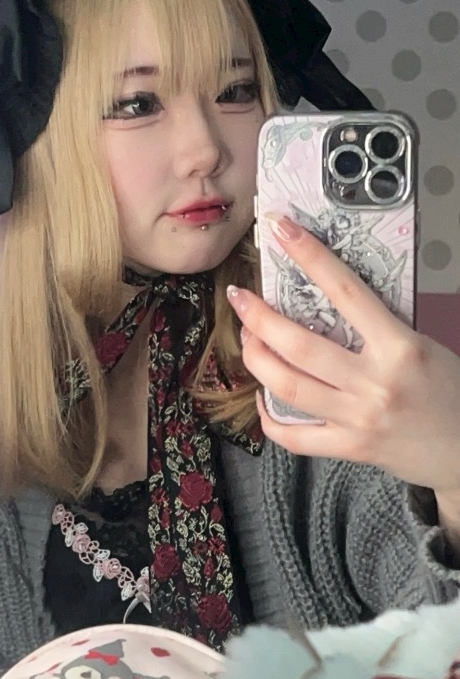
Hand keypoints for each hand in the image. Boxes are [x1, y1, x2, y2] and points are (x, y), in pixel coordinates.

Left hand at [227, 216, 459, 500]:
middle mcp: (374, 383)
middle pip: (298, 344)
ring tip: (248, 338)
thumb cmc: (449, 390)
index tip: (281, 230)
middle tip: (239, 296)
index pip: (344, 289)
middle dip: (257, 316)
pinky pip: (294, 436)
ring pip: (287, 386)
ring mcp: (358, 419)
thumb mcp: (421, 344)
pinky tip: (263, 395)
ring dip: (256, 358)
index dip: (308, 254)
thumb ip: (377, 326)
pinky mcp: (349, 448)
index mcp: (399, 347)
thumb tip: (323, 296)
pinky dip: (268, 415)